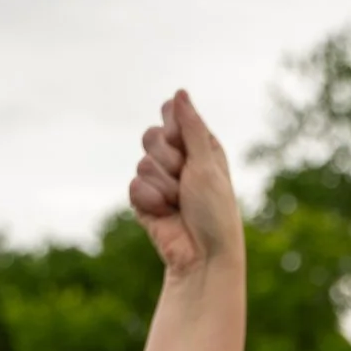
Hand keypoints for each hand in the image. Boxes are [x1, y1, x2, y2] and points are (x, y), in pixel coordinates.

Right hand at [131, 91, 242, 276]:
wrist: (203, 256)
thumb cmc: (215, 212)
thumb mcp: (207, 164)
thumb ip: (191, 128)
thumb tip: (179, 93)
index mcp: (199, 146)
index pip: (171, 114)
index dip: (174, 128)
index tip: (186, 147)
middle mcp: (179, 161)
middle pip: (151, 136)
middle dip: (168, 159)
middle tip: (186, 180)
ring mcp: (160, 182)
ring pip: (142, 163)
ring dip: (163, 185)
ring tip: (180, 204)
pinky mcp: (145, 202)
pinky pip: (134, 187)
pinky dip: (150, 201)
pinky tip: (166, 215)